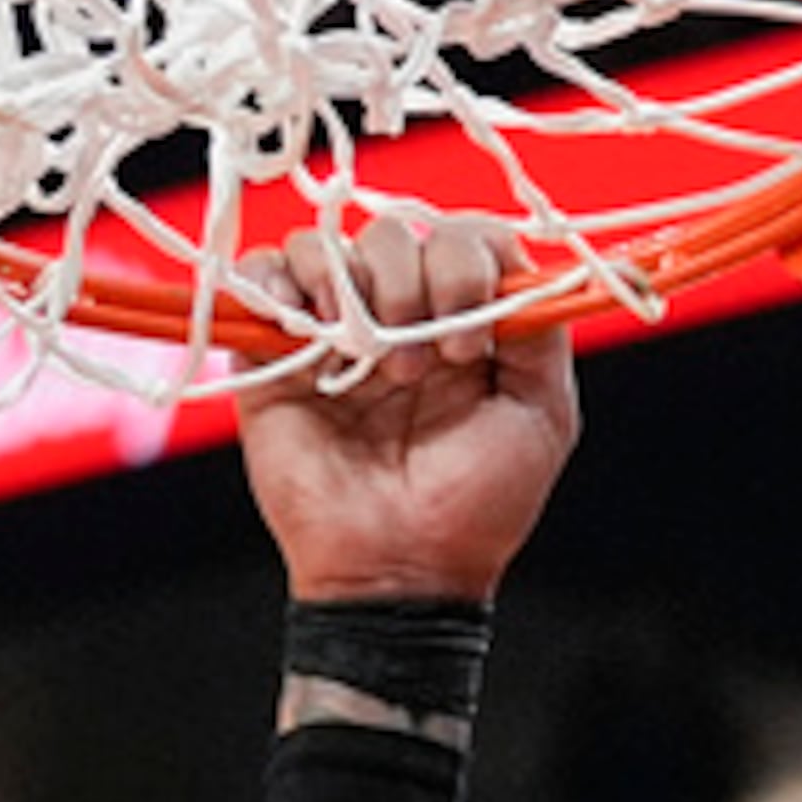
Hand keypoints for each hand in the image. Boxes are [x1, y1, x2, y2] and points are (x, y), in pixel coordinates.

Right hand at [231, 212, 579, 604]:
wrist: (400, 570)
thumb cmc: (475, 508)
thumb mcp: (541, 414)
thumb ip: (539, 330)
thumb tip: (520, 265)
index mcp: (461, 319)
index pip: (464, 234)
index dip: (467, 262)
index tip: (470, 344)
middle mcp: (397, 313)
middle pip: (397, 230)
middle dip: (412, 284)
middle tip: (414, 371)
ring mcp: (333, 331)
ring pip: (329, 242)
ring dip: (350, 285)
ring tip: (361, 360)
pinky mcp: (272, 355)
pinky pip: (260, 274)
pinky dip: (279, 282)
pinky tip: (307, 329)